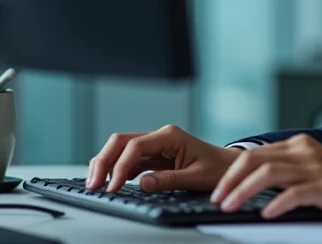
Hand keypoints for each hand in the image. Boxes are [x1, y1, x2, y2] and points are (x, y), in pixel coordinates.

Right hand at [86, 124, 240, 192]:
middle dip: (104, 161)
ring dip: (106, 164)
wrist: (228, 166)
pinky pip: (128, 159)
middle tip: (93, 184)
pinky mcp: (153, 156)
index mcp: (170, 136)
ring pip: (121, 149)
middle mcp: (159, 136)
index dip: (119, 166)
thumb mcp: (196, 177)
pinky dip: (116, 169)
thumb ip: (169, 180)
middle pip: (121, 142)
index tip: (112, 186)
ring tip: (95, 184)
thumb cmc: (217, 168)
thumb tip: (143, 183)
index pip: (135, 146)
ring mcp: (155, 145)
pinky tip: (109, 182)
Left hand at [211, 133, 321, 220]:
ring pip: (269, 174)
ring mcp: (315, 167)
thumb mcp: (312, 168)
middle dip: (231, 180)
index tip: (219, 190)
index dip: (232, 172)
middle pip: (255, 160)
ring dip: (244, 191)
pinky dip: (276, 204)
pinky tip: (266, 214)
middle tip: (217, 198)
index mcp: (298, 145)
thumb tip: (253, 183)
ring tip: (231, 207)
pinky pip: (294, 193)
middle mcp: (304, 151)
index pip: (255, 153)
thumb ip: (287, 169)